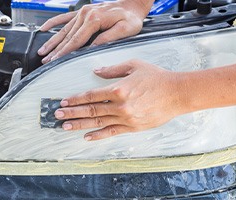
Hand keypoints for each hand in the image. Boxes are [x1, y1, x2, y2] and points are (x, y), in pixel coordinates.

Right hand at [37, 0, 153, 63]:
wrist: (132, 4)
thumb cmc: (130, 18)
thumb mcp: (124, 30)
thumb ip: (107, 39)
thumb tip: (92, 48)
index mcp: (95, 19)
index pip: (76, 40)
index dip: (64, 52)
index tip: (55, 60)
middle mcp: (86, 14)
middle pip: (67, 36)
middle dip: (55, 49)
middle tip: (45, 59)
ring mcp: (83, 12)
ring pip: (64, 29)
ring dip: (52, 40)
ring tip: (42, 50)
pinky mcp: (83, 12)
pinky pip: (65, 17)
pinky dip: (54, 23)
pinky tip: (45, 28)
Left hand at [54, 59, 187, 140]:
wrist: (178, 93)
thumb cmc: (157, 78)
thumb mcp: (134, 66)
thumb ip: (112, 69)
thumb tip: (96, 71)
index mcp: (118, 89)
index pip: (90, 95)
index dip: (75, 99)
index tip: (64, 101)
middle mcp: (120, 105)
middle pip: (90, 110)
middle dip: (72, 112)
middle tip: (58, 115)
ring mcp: (126, 118)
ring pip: (98, 122)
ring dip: (80, 125)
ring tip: (66, 127)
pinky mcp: (133, 127)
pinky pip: (112, 132)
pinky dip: (98, 135)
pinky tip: (87, 136)